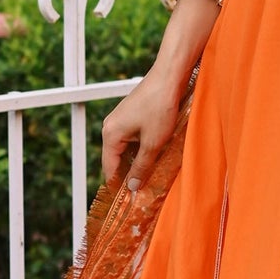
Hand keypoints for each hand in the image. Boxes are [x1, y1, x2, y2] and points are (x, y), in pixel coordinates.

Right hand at [100, 67, 183, 193]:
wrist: (169, 76)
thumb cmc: (160, 107)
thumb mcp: (153, 143)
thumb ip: (141, 166)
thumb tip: (131, 187)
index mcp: (110, 135)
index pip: (109, 169)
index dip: (119, 186)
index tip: (129, 202)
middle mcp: (110, 127)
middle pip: (116, 159)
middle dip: (130, 174)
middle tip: (143, 191)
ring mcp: (121, 119)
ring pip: (127, 149)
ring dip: (138, 161)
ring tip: (151, 175)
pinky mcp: (132, 114)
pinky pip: (133, 138)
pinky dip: (142, 148)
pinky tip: (156, 154)